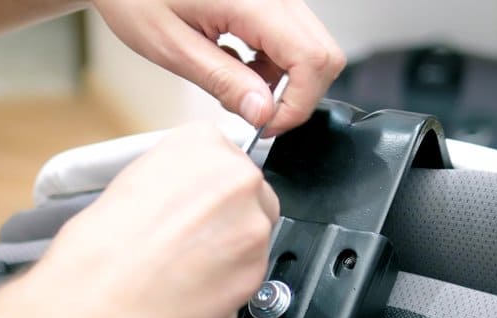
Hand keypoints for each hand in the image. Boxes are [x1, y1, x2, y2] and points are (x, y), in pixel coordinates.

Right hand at [31, 123, 278, 317]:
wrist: (97, 307)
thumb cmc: (98, 251)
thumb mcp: (131, 184)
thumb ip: (175, 181)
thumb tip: (188, 198)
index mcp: (201, 144)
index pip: (225, 155)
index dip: (206, 187)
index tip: (191, 204)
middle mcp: (236, 178)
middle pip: (250, 193)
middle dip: (227, 217)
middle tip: (189, 241)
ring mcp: (253, 226)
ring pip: (254, 234)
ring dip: (229, 250)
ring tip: (185, 269)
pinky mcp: (257, 273)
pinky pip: (250, 272)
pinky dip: (228, 282)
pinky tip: (192, 290)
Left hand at [92, 0, 344, 135]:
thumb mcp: (173, 48)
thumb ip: (223, 81)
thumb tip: (263, 113)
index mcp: (251, 0)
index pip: (311, 58)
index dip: (297, 104)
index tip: (266, 125)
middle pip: (324, 54)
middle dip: (297, 96)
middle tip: (254, 114)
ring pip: (313, 47)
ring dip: (285, 81)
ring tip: (238, 87)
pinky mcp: (270, 1)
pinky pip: (294, 38)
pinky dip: (275, 65)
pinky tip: (239, 67)